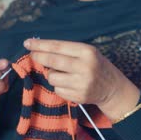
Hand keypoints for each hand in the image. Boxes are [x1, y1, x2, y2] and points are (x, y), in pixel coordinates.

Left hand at [24, 38, 139, 120]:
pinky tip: (69, 84)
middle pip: (52, 61)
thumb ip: (66, 51)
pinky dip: (58, 86)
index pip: (57, 46)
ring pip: (52, 77)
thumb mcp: (86, 53)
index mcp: (87, 52)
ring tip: (61, 73)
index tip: (27, 43)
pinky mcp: (78, 96)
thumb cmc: (95, 66)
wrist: (112, 88)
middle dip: (38, 57)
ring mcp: (82, 83)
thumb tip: (38, 50)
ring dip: (50, 75)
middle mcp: (85, 67)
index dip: (40, 45)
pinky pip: (57, 90)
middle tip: (32, 55)